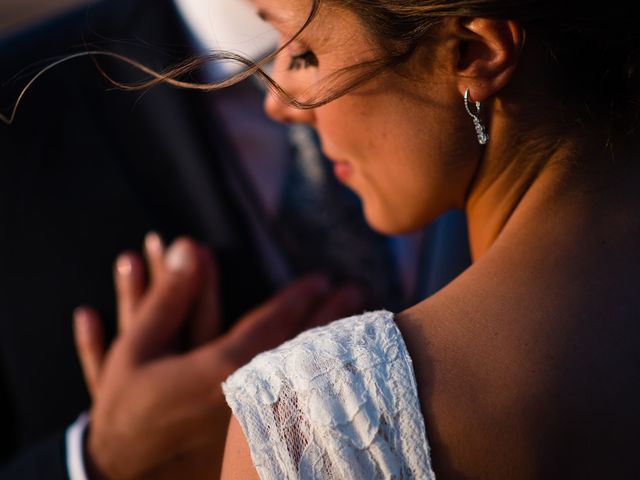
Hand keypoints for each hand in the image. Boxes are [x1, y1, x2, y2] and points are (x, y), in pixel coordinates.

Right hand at [73, 234, 364, 478]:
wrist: (123, 463)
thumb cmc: (127, 401)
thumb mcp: (138, 345)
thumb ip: (168, 297)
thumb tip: (188, 248)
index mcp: (220, 371)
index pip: (271, 327)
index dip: (298, 299)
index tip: (322, 278)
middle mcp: (246, 395)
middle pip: (298, 349)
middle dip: (330, 317)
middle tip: (357, 291)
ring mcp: (253, 417)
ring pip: (301, 375)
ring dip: (328, 344)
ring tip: (356, 322)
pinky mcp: (251, 433)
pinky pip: (293, 398)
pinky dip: (314, 376)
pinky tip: (327, 367)